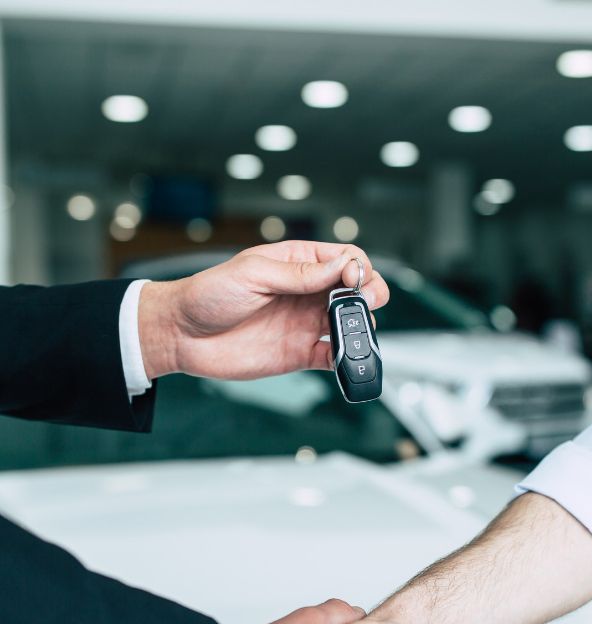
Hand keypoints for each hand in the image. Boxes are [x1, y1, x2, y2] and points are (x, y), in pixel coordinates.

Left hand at [138, 241, 388, 380]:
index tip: (353, 279)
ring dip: (361, 327)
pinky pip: (333, 356)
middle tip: (365, 304)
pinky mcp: (300, 354)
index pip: (345, 257)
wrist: (182, 335)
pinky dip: (346, 358)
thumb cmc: (209, 295)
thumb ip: (301, 273)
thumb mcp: (254, 273)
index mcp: (297, 263)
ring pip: (350, 323)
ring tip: (354, 331)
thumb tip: (343, 266)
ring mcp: (305, 324)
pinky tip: (344, 356)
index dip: (358, 266)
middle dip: (370, 294)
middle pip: (356, 290)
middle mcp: (306, 293)